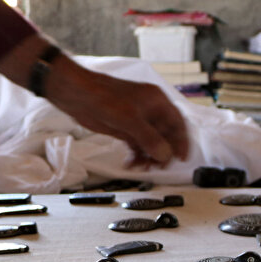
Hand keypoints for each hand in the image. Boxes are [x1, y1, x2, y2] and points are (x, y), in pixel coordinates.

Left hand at [45, 61, 189, 166]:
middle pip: (165, 136)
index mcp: (157, 102)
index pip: (177, 123)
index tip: (182, 157)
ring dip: (149, 156)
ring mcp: (137, 121)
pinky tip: (132, 164)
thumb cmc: (103, 96)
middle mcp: (149, 111)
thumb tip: (165, 155)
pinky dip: (136, 156)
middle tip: (160, 166)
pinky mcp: (125, 128)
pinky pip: (137, 146)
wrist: (78, 95)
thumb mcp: (130, 120)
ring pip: (151, 143)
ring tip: (144, 167)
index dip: (182, 141)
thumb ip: (149, 139)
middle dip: (164, 152)